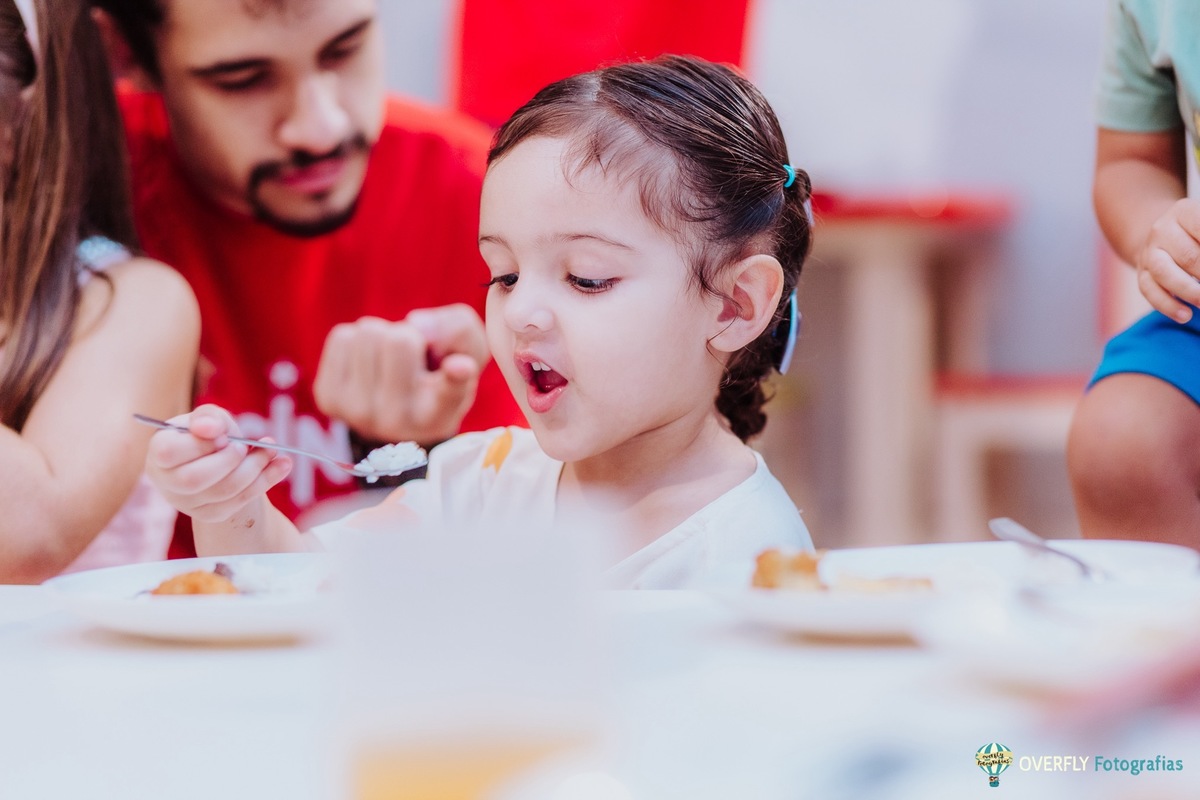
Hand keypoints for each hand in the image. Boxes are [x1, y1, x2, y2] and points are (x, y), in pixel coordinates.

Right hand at [145, 404, 291, 523]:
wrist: (225, 458)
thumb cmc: (213, 432)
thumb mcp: (211, 417)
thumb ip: (208, 417)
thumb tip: (209, 429)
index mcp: (158, 452)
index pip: (169, 453)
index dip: (200, 444)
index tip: (223, 435)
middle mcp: (167, 482)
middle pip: (195, 479)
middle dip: (230, 460)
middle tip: (246, 445)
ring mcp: (187, 502)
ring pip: (223, 491)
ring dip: (254, 468)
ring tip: (271, 449)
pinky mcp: (211, 514)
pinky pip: (239, 502)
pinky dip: (266, 481)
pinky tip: (282, 464)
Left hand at [313, 304, 488, 445]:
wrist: (398, 415)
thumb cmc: (439, 377)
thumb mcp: (468, 353)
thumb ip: (459, 330)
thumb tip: (416, 322)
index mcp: (439, 414)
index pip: (450, 390)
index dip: (456, 375)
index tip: (460, 367)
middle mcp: (399, 420)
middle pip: (399, 339)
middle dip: (408, 336)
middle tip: (412, 360)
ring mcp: (358, 412)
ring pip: (368, 333)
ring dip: (381, 337)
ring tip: (390, 363)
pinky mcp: (329, 398)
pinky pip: (342, 337)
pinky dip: (356, 341)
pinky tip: (367, 365)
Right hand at [1137, 198, 1199, 321]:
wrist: (1163, 235)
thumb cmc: (1196, 233)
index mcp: (1183, 212)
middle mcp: (1161, 230)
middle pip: (1188, 256)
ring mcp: (1149, 253)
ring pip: (1164, 273)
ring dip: (1189, 292)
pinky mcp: (1141, 273)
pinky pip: (1150, 291)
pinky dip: (1169, 306)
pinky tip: (1186, 316)